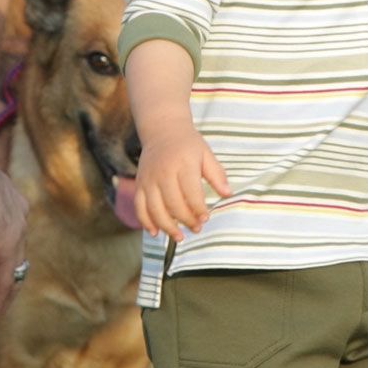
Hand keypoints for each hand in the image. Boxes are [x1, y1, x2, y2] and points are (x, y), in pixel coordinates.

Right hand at [134, 124, 230, 239]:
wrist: (162, 130)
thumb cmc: (188, 145)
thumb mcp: (206, 154)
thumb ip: (217, 175)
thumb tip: (228, 194)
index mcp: (182, 164)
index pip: (191, 192)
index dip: (198, 209)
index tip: (206, 219)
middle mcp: (163, 172)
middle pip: (173, 204)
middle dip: (186, 220)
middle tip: (196, 229)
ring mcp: (148, 179)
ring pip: (154, 209)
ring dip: (167, 227)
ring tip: (179, 237)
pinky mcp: (139, 184)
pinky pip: (139, 207)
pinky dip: (145, 222)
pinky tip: (155, 232)